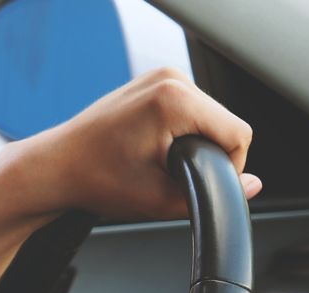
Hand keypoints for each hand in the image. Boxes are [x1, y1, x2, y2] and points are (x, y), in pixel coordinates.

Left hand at [9, 67, 260, 221]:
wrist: (56, 168)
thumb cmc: (96, 179)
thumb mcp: (160, 199)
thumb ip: (213, 195)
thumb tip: (251, 186)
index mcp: (175, 99)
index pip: (238, 133)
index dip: (230, 167)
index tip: (203, 185)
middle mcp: (170, 79)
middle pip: (224, 122)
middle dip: (210, 154)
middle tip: (173, 177)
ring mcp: (160, 77)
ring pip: (208, 116)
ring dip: (196, 143)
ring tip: (159, 164)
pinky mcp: (152, 83)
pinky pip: (188, 109)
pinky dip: (181, 131)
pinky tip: (154, 149)